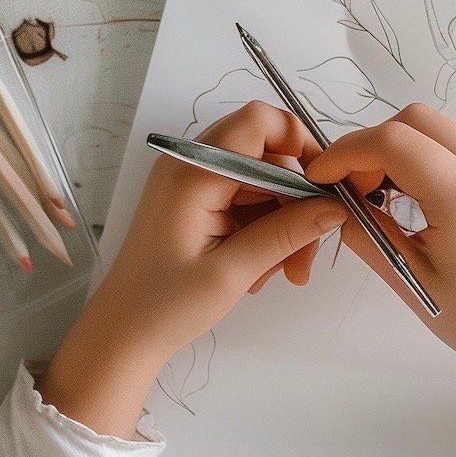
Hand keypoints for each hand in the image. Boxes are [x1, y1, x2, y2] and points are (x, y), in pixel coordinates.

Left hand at [40, 103, 344, 437]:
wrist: (121, 334)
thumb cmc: (165, 307)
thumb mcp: (233, 272)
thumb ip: (286, 234)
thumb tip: (334, 207)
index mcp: (194, 172)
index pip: (260, 122)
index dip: (300, 144)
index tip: (324, 188)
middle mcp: (191, 165)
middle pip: (267, 153)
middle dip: (296, 197)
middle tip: (307, 251)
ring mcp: (192, 182)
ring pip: (262, 179)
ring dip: (284, 219)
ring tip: (287, 271)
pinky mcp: (195, 202)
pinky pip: (246, 198)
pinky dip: (264, 227)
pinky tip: (263, 267)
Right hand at [308, 105, 455, 456]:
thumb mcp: (412, 280)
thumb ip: (367, 231)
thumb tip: (338, 200)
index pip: (393, 141)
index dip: (347, 152)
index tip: (322, 177)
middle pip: (417, 120)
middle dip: (374, 145)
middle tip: (356, 190)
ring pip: (442, 131)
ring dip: (403, 150)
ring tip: (385, 198)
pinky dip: (432, 161)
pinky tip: (421, 203)